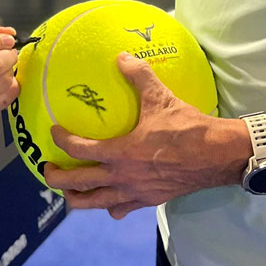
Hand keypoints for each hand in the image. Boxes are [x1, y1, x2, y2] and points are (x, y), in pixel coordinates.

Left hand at [43, 53, 247, 215]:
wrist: (217, 155)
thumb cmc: (187, 127)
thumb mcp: (160, 97)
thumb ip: (139, 75)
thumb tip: (122, 57)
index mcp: (120, 153)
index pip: (78, 149)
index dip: (62, 141)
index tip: (55, 133)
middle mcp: (122, 177)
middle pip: (77, 185)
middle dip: (57, 179)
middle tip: (48, 169)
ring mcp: (134, 193)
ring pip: (95, 204)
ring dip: (77, 199)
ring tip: (69, 192)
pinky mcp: (148, 201)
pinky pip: (121, 209)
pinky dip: (110, 206)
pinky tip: (109, 200)